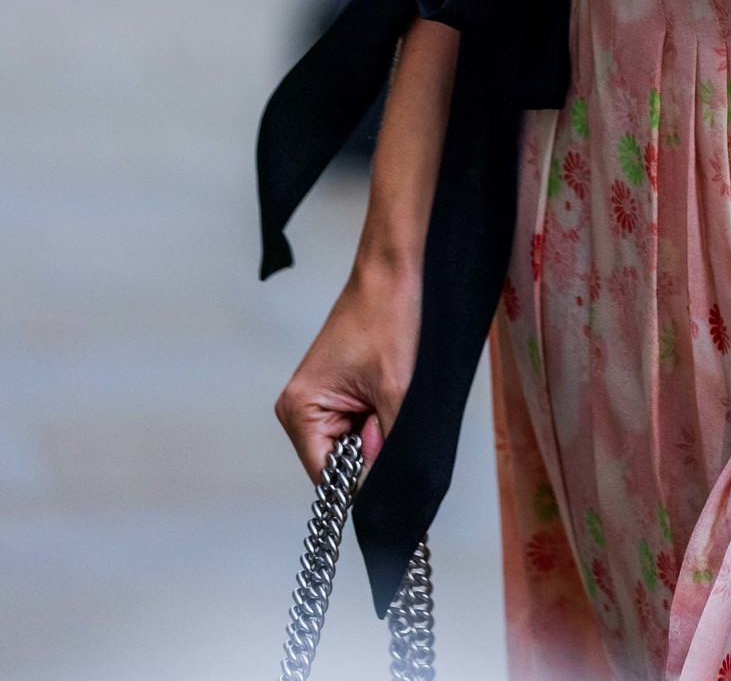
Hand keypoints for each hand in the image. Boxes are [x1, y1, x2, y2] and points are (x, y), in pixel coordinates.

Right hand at [275, 258, 421, 483]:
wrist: (392, 273)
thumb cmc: (387, 317)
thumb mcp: (396, 391)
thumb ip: (389, 448)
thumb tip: (388, 491)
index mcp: (299, 410)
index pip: (328, 478)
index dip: (363, 478)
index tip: (390, 460)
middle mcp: (299, 408)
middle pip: (339, 462)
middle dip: (372, 448)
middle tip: (388, 410)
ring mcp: (316, 399)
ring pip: (352, 444)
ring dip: (376, 430)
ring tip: (387, 394)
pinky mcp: (334, 391)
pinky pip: (357, 424)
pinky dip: (377, 416)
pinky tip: (386, 390)